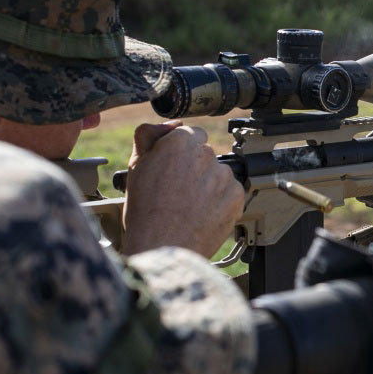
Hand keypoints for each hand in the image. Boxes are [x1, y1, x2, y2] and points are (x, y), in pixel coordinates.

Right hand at [121, 120, 242, 256]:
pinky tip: (204, 214)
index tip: (175, 167)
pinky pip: (232, 193)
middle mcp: (205, 154)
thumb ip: (150, 137)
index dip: (181, 152)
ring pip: (219, 174)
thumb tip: (169, 125)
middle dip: (196, 168)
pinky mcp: (236, 196)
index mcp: (179, 142)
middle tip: (180, 191)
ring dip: (210, 185)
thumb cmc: (145, 213)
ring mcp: (223, 176)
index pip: (190, 135)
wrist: (163, 247)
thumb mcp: (136, 167)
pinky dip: (222, 202)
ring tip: (191, 206)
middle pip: (205, 155)